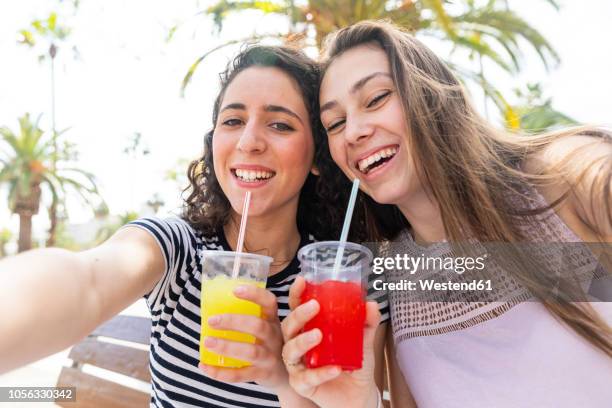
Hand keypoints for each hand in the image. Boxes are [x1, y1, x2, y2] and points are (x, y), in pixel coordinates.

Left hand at [198, 285, 288, 390]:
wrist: (288, 375)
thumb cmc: (270, 344)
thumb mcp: (269, 327)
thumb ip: (250, 315)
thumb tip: (214, 302)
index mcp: (273, 320)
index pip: (269, 303)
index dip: (254, 295)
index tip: (235, 289)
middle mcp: (274, 337)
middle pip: (257, 326)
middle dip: (233, 322)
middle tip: (211, 320)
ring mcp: (270, 357)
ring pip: (250, 352)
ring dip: (227, 347)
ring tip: (207, 342)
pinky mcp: (263, 375)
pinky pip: (241, 375)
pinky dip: (221, 372)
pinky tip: (204, 366)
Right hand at [280, 276, 380, 407]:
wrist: (359, 394)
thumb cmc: (354, 364)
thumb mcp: (363, 341)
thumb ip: (366, 323)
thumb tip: (371, 305)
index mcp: (309, 329)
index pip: (296, 308)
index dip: (296, 294)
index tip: (302, 281)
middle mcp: (298, 345)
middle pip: (288, 327)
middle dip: (298, 315)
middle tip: (314, 306)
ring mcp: (298, 365)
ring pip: (290, 351)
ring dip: (302, 341)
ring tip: (318, 335)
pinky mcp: (302, 385)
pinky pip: (306, 378)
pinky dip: (320, 373)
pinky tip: (335, 368)